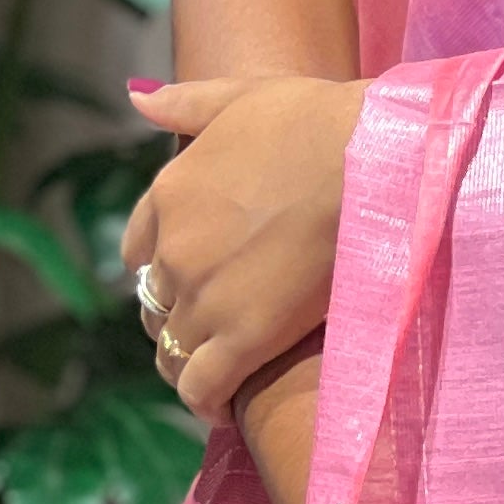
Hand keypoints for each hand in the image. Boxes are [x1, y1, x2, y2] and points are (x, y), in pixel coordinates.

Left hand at [121, 74, 366, 420]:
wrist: (368, 158)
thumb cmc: (318, 118)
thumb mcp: (241, 96)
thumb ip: (185, 103)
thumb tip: (136, 98)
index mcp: (169, 193)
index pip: (138, 250)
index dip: (164, 268)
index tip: (192, 278)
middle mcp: (175, 250)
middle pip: (155, 305)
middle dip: (177, 319)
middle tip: (214, 330)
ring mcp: (204, 297)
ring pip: (171, 352)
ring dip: (188, 365)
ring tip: (218, 375)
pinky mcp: (242, 337)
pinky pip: (201, 387)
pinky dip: (206, 402)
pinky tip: (224, 407)